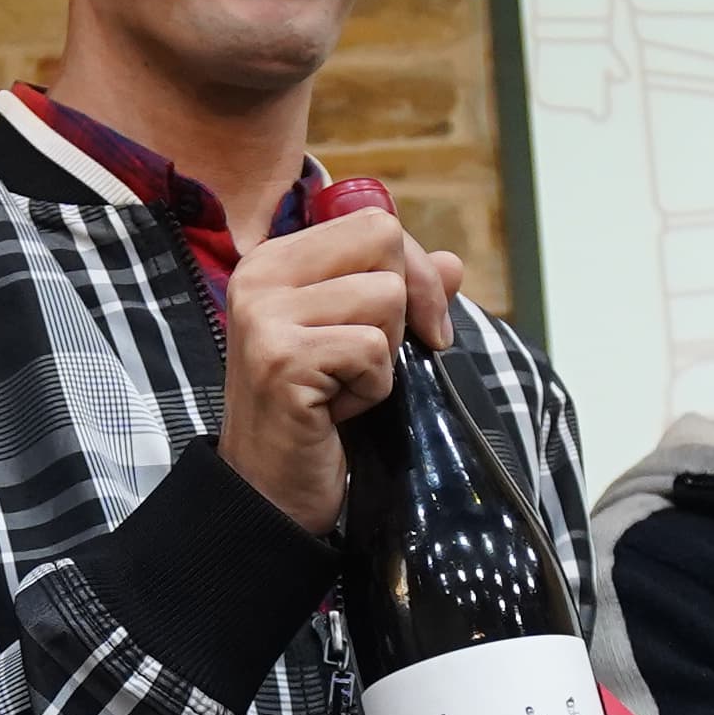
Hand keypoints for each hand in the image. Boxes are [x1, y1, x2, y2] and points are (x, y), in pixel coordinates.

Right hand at [218, 208, 463, 535]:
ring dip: (384, 356)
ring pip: (386, 296)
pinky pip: (371, 349)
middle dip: (405, 306)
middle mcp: (260, 276)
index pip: (375, 222)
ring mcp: (264, 316)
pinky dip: (373, 388)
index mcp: (275, 260)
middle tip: (375, 359)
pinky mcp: (281, 358)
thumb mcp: (360, 342)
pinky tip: (337, 410)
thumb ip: (403, 295)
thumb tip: (453, 263)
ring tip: (344, 387)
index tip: (420, 327)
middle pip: (384, 241)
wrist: (270, 492)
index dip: (414, 271)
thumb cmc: (317, 414)